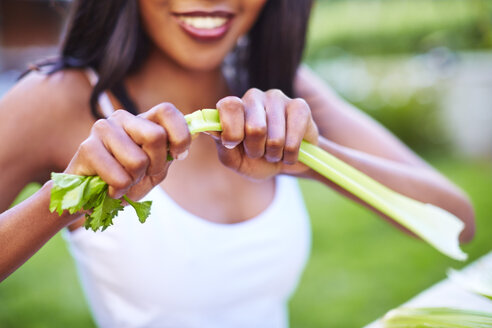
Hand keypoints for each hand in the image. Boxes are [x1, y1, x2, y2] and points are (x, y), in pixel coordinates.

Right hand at [65, 103, 190, 200]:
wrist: (94, 198)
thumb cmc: (128, 179)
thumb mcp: (156, 167)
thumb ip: (172, 152)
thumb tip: (192, 137)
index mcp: (143, 120)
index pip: (167, 111)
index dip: (179, 135)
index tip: (177, 155)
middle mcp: (123, 118)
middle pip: (156, 136)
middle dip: (156, 164)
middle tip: (143, 173)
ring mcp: (103, 129)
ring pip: (138, 160)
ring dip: (135, 179)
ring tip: (124, 180)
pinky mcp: (86, 147)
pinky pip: (119, 177)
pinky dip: (120, 189)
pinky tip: (111, 187)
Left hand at [213, 88, 317, 179]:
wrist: (285, 164)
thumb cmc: (255, 160)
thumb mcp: (234, 159)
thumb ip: (221, 144)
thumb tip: (209, 128)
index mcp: (234, 106)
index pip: (228, 106)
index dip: (232, 132)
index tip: (234, 144)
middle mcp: (254, 97)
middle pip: (255, 127)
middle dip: (256, 149)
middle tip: (258, 152)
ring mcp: (277, 98)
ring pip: (275, 137)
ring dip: (274, 154)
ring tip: (274, 152)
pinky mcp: (300, 107)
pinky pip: (293, 139)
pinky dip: (290, 155)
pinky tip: (289, 152)